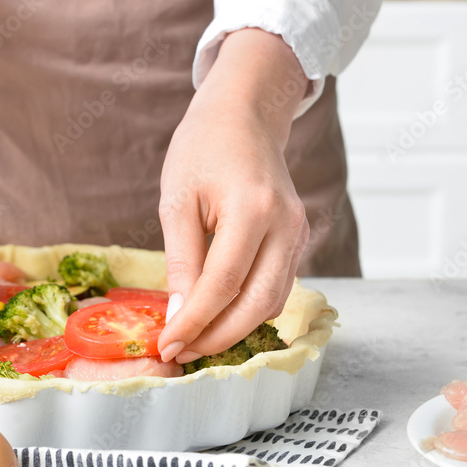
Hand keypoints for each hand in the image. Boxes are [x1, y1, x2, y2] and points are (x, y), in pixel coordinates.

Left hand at [157, 29, 309, 363]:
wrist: (244, 114)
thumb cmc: (203, 148)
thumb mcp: (177, 200)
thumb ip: (180, 261)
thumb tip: (177, 317)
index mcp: (252, 210)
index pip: (222, 286)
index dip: (194, 323)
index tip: (167, 346)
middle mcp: (286, 226)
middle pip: (256, 305)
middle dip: (217, 337)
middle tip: (180, 353)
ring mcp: (298, 233)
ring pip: (272, 303)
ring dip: (234, 329)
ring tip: (194, 341)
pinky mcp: (298, 239)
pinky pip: (277, 287)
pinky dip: (248, 310)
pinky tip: (217, 318)